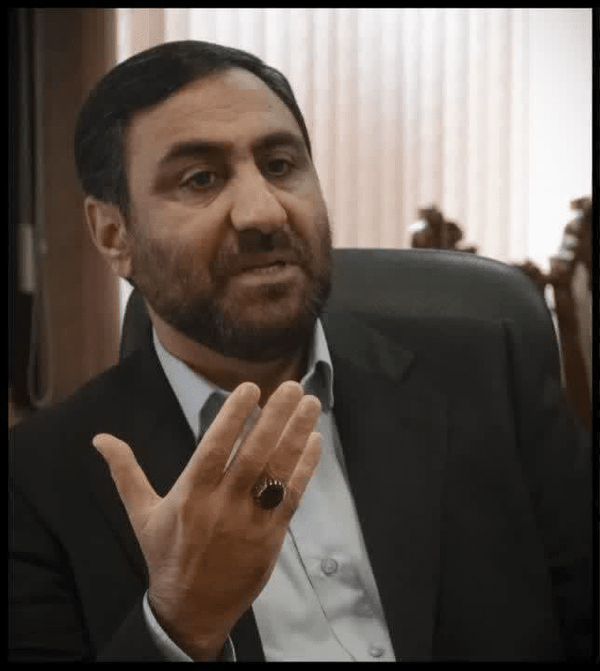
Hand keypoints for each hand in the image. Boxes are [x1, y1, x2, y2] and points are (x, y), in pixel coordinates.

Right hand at [92, 380, 321, 659]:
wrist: (192, 609)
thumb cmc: (167, 554)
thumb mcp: (141, 513)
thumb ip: (126, 472)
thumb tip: (100, 439)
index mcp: (190, 496)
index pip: (215, 448)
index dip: (233, 416)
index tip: (250, 388)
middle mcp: (222, 505)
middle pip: (253, 454)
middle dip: (275, 417)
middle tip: (293, 386)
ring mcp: (250, 522)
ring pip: (278, 471)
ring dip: (296, 434)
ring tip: (311, 403)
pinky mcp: (272, 537)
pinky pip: (292, 497)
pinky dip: (305, 468)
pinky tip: (315, 441)